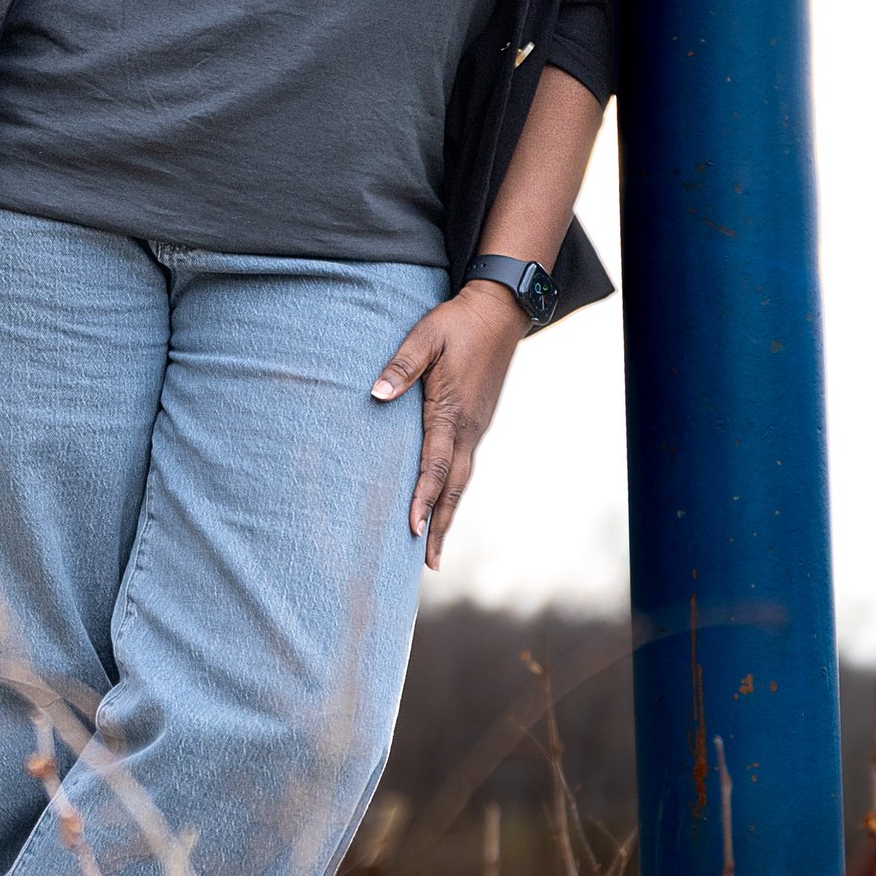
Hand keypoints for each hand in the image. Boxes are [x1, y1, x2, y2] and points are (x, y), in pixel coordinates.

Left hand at [370, 281, 528, 569]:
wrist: (499, 311)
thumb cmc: (456, 323)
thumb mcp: (424, 336)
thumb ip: (401, 365)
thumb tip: (376, 394)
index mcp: (451, 411)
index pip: (435, 464)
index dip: (423, 497)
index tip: (413, 528)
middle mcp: (469, 427)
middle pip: (454, 486)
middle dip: (441, 525)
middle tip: (430, 563)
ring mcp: (477, 426)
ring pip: (462, 480)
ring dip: (448, 513)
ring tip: (434, 547)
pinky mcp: (478, 421)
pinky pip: (464, 465)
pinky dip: (454, 490)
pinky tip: (444, 501)